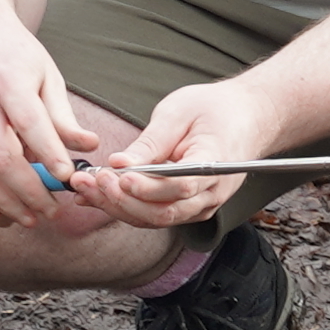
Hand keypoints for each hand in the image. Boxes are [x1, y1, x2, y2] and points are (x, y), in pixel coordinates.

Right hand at [0, 12, 98, 232]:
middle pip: (2, 160)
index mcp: (9, 83)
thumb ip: (62, 114)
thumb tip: (89, 146)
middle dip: (30, 193)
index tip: (68, 181)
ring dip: (4, 204)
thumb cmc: (11, 51)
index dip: (51, 158)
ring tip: (28, 218)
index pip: (31, 126)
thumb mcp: (45, 72)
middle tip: (51, 212)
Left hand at [82, 80, 276, 231]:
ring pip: (155, 220)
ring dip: (116, 207)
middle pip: (163, 212)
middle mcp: (212, 193)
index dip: (145, 187)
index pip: (180, 186)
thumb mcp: (179, 113)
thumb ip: (150, 143)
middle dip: (120, 200)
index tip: (116, 176)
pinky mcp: (188, 208)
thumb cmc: (214, 109)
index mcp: (216, 164)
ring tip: (84, 187)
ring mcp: (201, 206)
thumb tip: (118, 163)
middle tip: (88, 182)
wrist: (245, 117)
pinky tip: (96, 196)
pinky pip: (154, 216)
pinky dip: (124, 208)